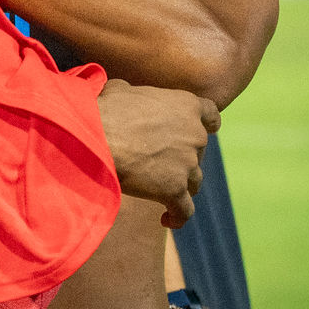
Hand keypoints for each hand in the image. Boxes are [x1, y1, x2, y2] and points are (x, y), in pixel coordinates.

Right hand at [97, 79, 219, 227]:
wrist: (97, 137)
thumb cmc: (105, 110)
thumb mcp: (120, 89)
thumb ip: (134, 93)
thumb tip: (124, 94)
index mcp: (185, 105)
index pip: (211, 115)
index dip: (208, 124)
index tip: (205, 131)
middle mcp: (195, 134)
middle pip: (198, 152)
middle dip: (183, 158)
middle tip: (159, 163)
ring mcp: (188, 164)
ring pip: (194, 181)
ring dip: (180, 185)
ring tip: (161, 192)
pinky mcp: (175, 189)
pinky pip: (184, 210)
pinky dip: (177, 216)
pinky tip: (167, 220)